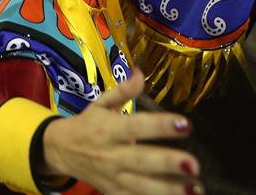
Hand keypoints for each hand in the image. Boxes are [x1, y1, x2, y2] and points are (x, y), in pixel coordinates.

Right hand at [41, 71, 202, 194]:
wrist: (61, 151)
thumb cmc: (87, 124)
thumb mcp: (100, 103)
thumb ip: (123, 91)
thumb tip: (141, 72)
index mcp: (108, 128)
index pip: (136, 126)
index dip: (160, 125)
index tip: (185, 124)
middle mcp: (110, 154)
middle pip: (141, 161)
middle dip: (167, 163)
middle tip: (193, 164)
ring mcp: (112, 177)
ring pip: (142, 186)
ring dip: (169, 189)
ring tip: (195, 189)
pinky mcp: (113, 193)